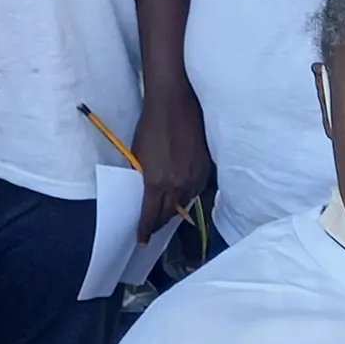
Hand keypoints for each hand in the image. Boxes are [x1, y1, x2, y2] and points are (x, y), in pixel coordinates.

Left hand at [132, 79, 211, 241]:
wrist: (175, 104)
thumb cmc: (150, 126)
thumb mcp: (138, 155)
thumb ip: (142, 178)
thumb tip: (143, 194)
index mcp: (156, 182)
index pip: (151, 215)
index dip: (145, 229)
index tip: (141, 239)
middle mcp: (178, 185)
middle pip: (169, 214)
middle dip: (159, 223)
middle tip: (152, 228)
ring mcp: (195, 178)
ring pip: (184, 203)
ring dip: (174, 209)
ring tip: (166, 214)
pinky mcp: (206, 169)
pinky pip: (196, 190)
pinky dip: (187, 195)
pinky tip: (182, 195)